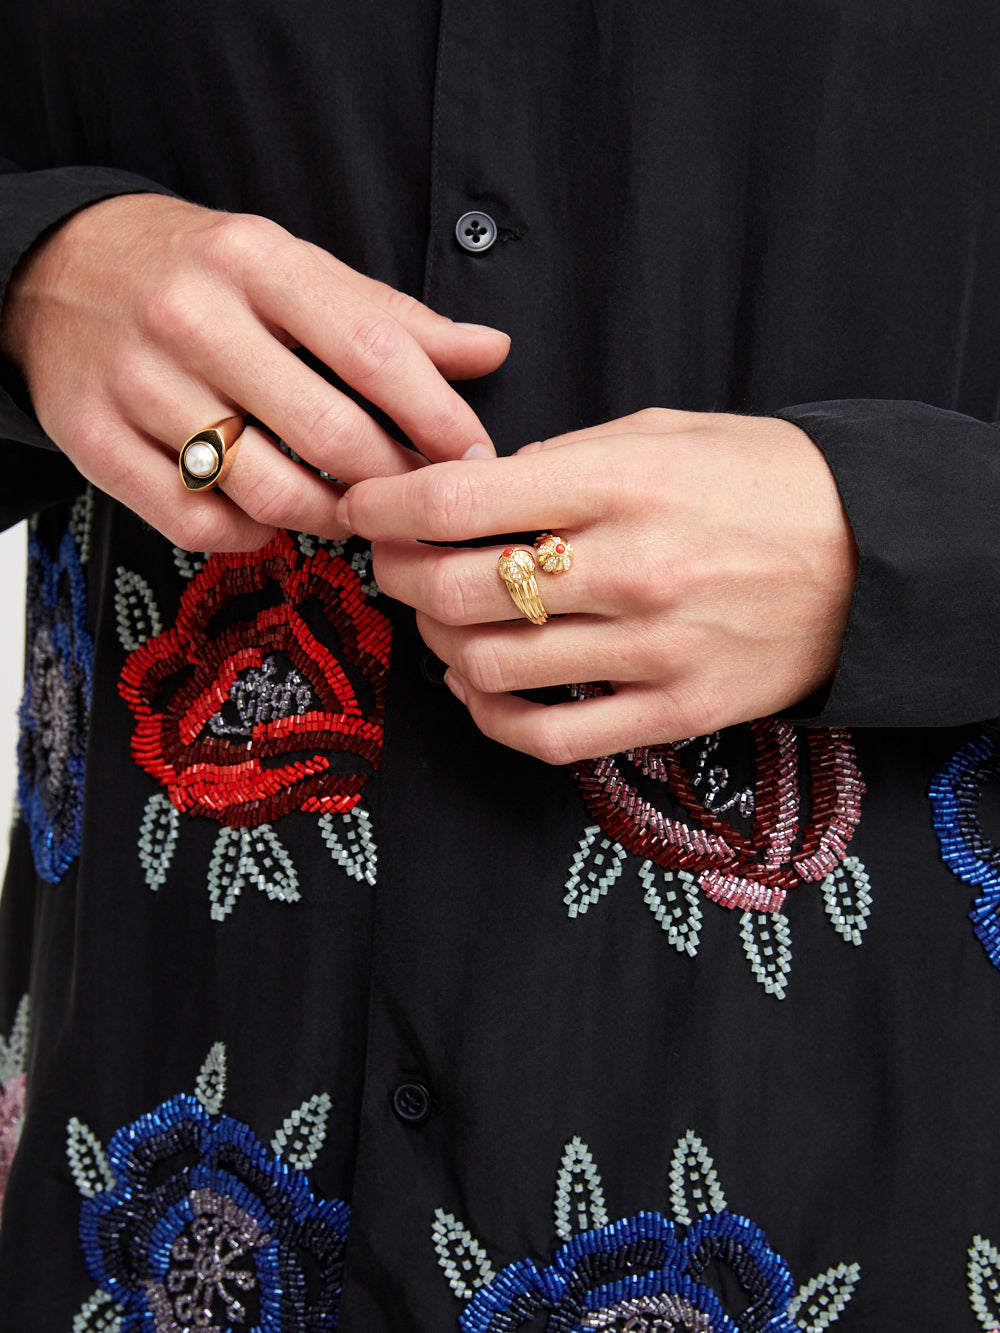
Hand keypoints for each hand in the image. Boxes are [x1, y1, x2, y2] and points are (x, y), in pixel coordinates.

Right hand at [0, 194, 508, 549]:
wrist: (54, 269)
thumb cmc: (190, 269)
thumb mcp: (287, 263)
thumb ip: (388, 315)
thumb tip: (488, 350)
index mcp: (255, 261)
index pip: (373, 350)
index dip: (438, 416)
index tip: (474, 456)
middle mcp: (192, 318)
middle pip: (327, 433)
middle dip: (390, 481)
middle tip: (413, 497)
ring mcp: (138, 384)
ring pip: (265, 490)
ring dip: (328, 517)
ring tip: (348, 509)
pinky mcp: (95, 442)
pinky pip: (197, 523)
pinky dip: (250, 535)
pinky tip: (268, 516)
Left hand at [340, 409, 857, 761]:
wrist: (871, 558)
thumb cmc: (764, 482)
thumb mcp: (666, 433)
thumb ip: (563, 456)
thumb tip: (473, 488)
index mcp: (624, 482)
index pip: (461, 501)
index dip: (386, 504)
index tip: (363, 505)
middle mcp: (632, 569)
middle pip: (458, 588)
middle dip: (399, 574)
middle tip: (395, 563)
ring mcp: (653, 651)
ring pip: (491, 666)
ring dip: (443, 644)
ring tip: (445, 621)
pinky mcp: (674, 712)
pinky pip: (550, 737)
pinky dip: (492, 717)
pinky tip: (481, 687)